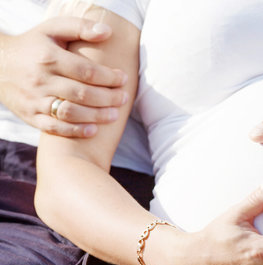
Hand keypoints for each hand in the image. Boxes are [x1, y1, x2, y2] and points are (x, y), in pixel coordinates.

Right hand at [0, 16, 127, 136]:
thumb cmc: (33, 45)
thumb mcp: (52, 29)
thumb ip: (80, 27)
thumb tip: (107, 31)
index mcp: (49, 57)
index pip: (86, 71)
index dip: (109, 77)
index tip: (123, 79)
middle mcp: (41, 80)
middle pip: (81, 94)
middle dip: (108, 98)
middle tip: (123, 99)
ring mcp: (34, 100)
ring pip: (70, 113)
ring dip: (96, 116)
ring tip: (114, 115)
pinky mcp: (30, 115)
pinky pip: (54, 128)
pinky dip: (75, 131)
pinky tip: (93, 130)